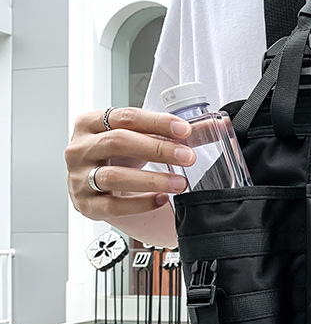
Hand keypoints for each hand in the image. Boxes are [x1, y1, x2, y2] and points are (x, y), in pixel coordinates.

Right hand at [65, 107, 194, 220]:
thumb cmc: (117, 156)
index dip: (157, 122)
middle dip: (157, 149)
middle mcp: (80, 148)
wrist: (95, 185)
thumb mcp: (139, 138)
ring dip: (151, 179)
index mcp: (91, 123)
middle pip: (118, 142)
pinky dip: (140, 203)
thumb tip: (218, 125)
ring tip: (180, 183)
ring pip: (113, 176)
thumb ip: (174, 132)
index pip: (126, 117)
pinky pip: (112, 206)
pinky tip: (161, 199)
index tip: (184, 130)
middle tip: (187, 157)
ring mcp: (79, 177)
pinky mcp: (85, 204)